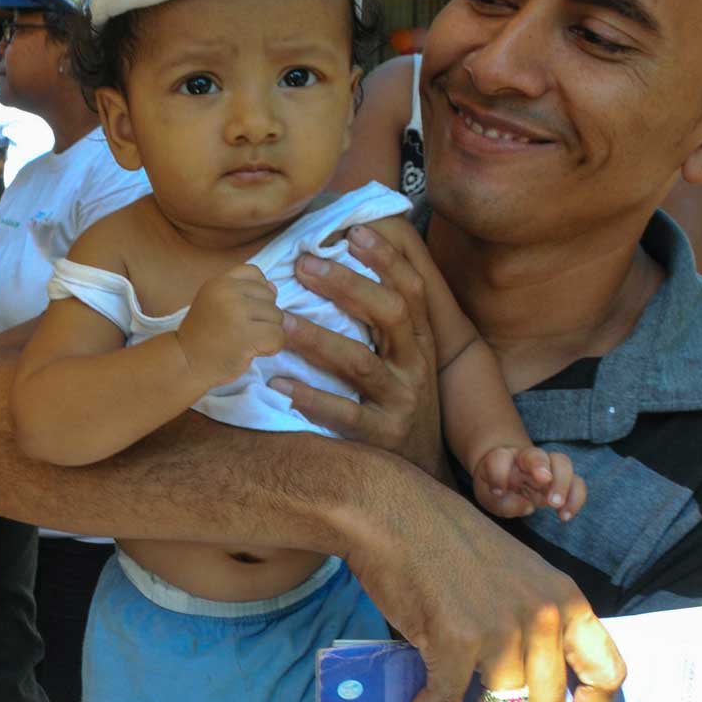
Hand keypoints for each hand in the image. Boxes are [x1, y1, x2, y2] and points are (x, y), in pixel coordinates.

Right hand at [175, 264, 283, 386]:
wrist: (185, 363)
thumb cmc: (203, 336)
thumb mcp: (217, 303)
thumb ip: (243, 293)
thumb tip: (274, 287)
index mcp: (219, 282)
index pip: (254, 272)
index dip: (256, 291)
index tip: (242, 311)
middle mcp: (228, 292)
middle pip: (270, 296)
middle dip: (263, 316)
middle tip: (241, 331)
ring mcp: (237, 312)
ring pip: (278, 317)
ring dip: (268, 333)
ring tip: (245, 341)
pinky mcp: (247, 335)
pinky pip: (278, 336)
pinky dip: (271, 348)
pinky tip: (252, 351)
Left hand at [278, 224, 440, 468]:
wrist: (421, 470)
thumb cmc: (398, 399)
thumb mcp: (402, 357)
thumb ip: (379, 318)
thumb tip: (348, 262)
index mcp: (419, 341)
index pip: (410, 290)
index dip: (386, 259)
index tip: (354, 231)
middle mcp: (415, 366)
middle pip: (389, 315)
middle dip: (347, 286)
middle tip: (303, 265)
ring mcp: (401, 402)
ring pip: (360, 364)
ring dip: (318, 339)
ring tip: (280, 322)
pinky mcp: (382, 437)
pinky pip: (345, 416)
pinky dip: (311, 398)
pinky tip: (280, 383)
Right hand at [345, 488, 624, 701]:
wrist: (391, 510)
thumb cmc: (443, 538)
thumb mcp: (513, 572)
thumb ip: (530, 618)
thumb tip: (522, 680)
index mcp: (565, 599)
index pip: (607, 673)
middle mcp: (543, 619)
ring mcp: (502, 630)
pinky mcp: (457, 640)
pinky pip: (446, 698)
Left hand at [472, 446, 585, 520]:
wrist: (508, 478)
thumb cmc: (496, 487)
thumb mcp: (488, 497)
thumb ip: (503, 504)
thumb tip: (528, 507)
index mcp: (502, 458)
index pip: (500, 458)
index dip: (498, 474)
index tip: (497, 492)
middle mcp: (526, 458)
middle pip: (536, 454)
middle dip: (540, 466)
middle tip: (542, 482)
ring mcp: (547, 468)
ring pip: (562, 462)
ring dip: (562, 483)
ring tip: (555, 505)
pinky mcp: (562, 481)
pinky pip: (577, 483)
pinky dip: (576, 498)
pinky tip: (564, 515)